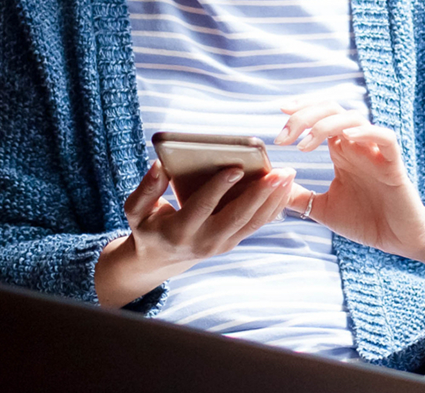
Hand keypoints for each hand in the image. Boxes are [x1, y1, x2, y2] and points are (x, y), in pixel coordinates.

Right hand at [95, 160, 296, 307]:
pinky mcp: (232, 242)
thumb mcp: (137, 210)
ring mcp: (221, 244)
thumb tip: (159, 165)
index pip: (202, 207)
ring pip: (253, 222)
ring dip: (273, 199)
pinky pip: (257, 225)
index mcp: (179, 230)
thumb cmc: (148, 226)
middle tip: (278, 172)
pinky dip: (273, 207)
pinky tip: (285, 188)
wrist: (160, 259)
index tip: (237, 168)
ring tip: (288, 175)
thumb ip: (146, 188)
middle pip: (236, 216)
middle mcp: (203, 241)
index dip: (219, 188)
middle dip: (259, 194)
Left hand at [275, 100, 424, 257]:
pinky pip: (385, 138)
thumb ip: (296, 195)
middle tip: (283, 137)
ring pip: (354, 119)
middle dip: (305, 115)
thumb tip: (269, 185)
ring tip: (305, 145)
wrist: (398, 240)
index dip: (301, 109)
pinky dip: (367, 132)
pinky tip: (346, 139)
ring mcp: (376, 153)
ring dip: (326, 125)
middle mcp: (357, 146)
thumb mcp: (321, 208)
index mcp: (341, 151)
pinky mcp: (394, 166)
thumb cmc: (365, 221)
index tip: (279, 112)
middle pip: (333, 110)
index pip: (320, 116)